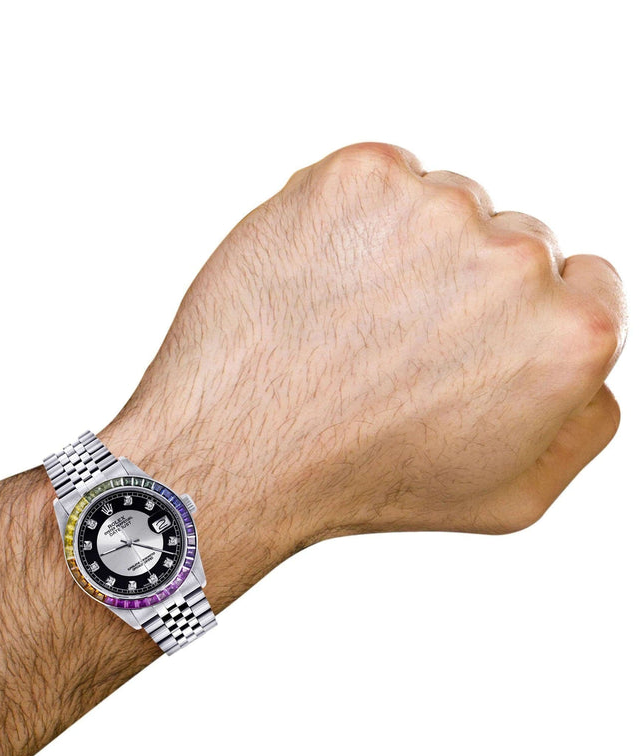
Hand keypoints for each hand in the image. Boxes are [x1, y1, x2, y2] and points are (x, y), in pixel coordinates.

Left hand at [103, 142, 625, 556]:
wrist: (242, 450)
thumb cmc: (366, 480)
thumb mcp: (510, 495)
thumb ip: (585, 424)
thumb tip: (595, 369)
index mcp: (570, 336)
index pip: (586, 284)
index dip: (525, 317)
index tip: (471, 343)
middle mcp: (516, 261)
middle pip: (517, 241)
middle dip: (468, 286)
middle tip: (399, 349)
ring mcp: (436, 209)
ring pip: (446, 207)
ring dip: (409, 251)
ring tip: (353, 325)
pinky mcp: (361, 178)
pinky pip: (380, 183)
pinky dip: (354, 222)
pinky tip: (323, 285)